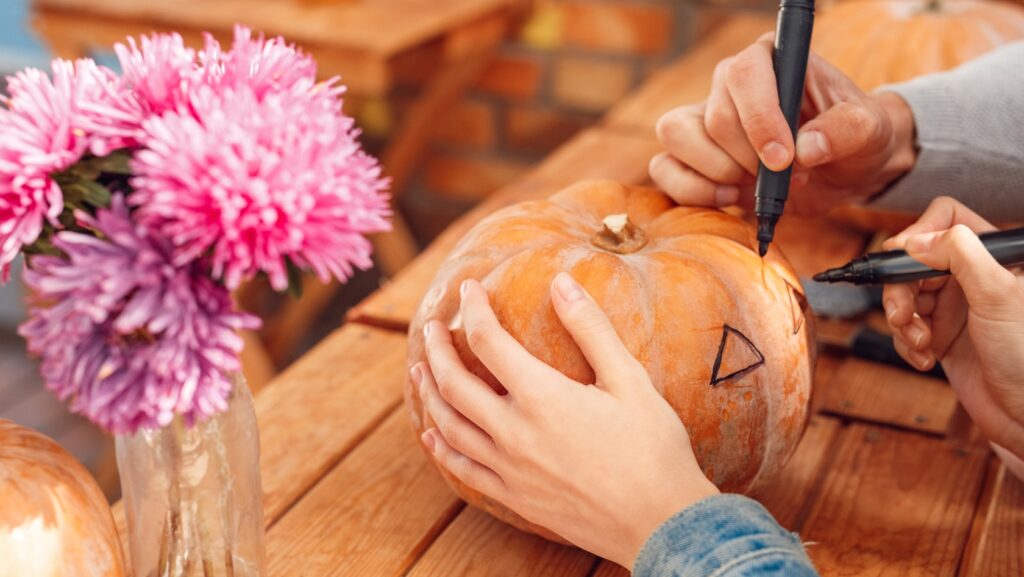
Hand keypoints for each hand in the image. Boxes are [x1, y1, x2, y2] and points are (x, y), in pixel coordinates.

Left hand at [416, 274, 718, 568]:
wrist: (660, 523)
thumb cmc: (652, 448)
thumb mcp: (629, 380)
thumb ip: (591, 329)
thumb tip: (562, 283)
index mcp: (542, 397)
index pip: (488, 341)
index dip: (473, 309)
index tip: (468, 288)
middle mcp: (515, 433)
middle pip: (454, 383)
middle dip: (437, 349)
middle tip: (432, 327)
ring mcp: (510, 469)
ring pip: (450, 426)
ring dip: (430, 394)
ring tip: (420, 371)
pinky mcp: (515, 497)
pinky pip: (464, 469)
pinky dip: (442, 446)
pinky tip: (432, 433)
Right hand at [649, 34, 916, 215]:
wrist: (843, 170)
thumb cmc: (855, 138)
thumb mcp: (869, 130)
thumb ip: (846, 131)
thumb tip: (807, 147)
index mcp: (770, 59)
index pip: (744, 76)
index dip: (760, 121)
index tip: (784, 159)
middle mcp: (729, 85)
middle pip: (714, 119)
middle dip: (750, 160)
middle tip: (789, 177)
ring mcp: (704, 119)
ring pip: (677, 137)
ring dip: (718, 173)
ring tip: (756, 186)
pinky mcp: (690, 156)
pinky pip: (664, 168)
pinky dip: (692, 190)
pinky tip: (729, 197)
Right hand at [883, 197, 1023, 474]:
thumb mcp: (998, 294)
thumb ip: (958, 254)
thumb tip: (916, 238)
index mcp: (995, 257)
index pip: (946, 219)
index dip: (920, 234)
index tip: (903, 261)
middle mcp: (973, 277)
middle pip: (914, 260)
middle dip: (901, 289)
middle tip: (904, 315)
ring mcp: (956, 306)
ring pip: (904, 294)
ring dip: (903, 320)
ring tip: (920, 343)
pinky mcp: (942, 335)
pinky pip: (906, 327)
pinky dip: (906, 343)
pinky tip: (926, 359)